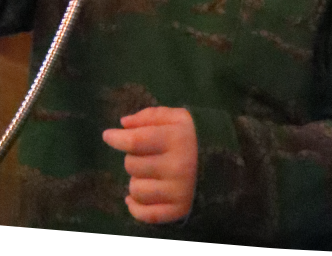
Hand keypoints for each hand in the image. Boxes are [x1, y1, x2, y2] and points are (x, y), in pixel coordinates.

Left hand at [102, 106, 197, 223]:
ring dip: (136, 180)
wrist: (223, 165)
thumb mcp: (177, 117)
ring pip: (135, 189)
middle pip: (131, 164)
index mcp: (177, 139)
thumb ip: (150, 116)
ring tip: (150, 174)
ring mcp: (178, 191)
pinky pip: (144, 214)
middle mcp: (178, 166)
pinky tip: (134, 198)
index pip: (135, 141)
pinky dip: (135, 207)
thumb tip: (123, 124)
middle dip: (133, 158)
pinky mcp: (177, 211)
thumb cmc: (192, 137)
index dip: (117, 138)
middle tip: (148, 155)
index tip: (107, 135)